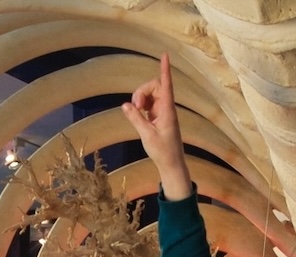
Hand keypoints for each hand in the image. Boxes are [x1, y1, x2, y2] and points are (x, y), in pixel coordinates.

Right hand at [120, 53, 192, 200]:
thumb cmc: (162, 151)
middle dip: (141, 91)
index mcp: (167, 110)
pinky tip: (137, 114)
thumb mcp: (146, 134)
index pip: (166, 85)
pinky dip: (140, 106)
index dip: (165, 69)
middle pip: (153, 86)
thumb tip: (125, 104)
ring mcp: (162, 111)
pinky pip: (147, 103)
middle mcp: (166, 107)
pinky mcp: (158, 116)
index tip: (165, 55)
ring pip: (149, 94)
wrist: (171, 163)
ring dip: (139, 98)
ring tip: (135, 111)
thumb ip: (136, 118)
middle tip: (135, 107)